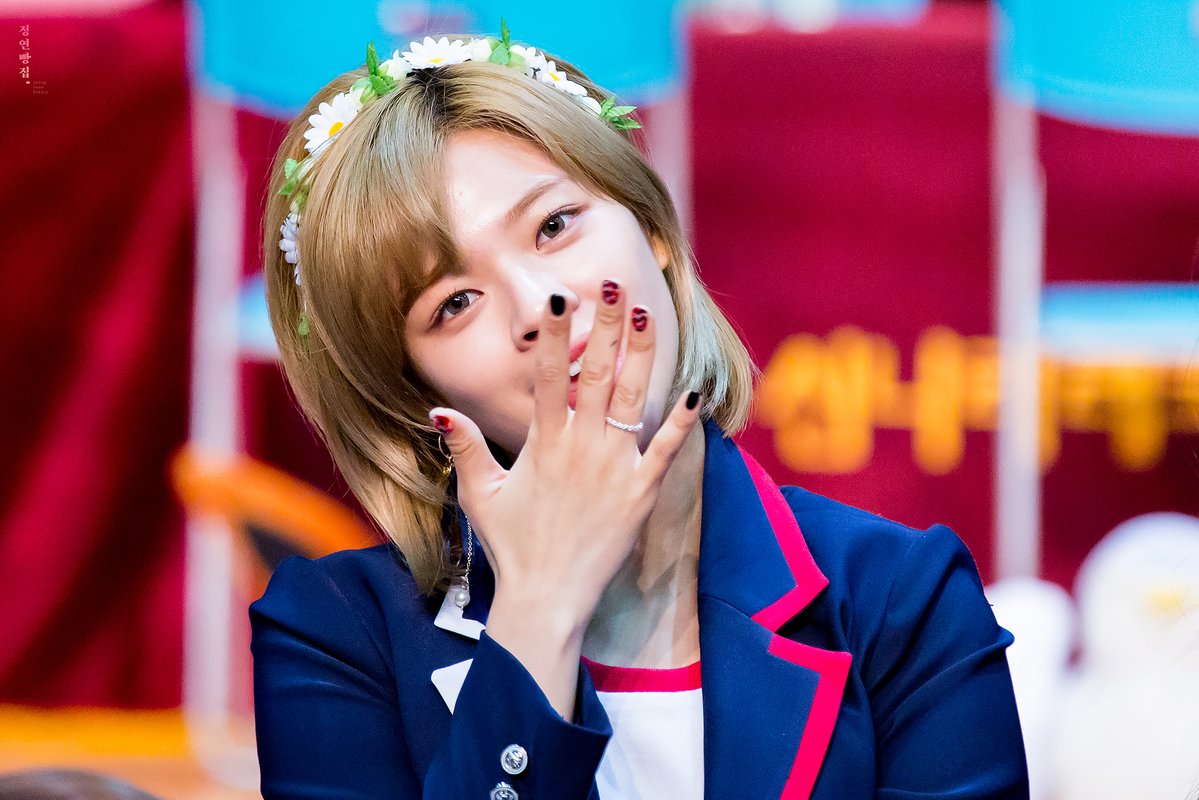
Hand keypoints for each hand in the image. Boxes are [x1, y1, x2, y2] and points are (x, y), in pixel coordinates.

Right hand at [430, 278, 700, 636]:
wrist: (547, 597)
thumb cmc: (513, 546)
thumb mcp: (479, 495)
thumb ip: (464, 448)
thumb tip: (439, 410)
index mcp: (542, 443)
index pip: (550, 376)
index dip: (556, 335)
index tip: (561, 300)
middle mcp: (580, 446)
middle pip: (596, 373)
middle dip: (605, 325)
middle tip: (613, 286)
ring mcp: (614, 467)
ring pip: (631, 399)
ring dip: (640, 354)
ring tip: (646, 315)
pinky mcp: (641, 492)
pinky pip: (666, 449)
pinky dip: (681, 421)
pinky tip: (694, 391)